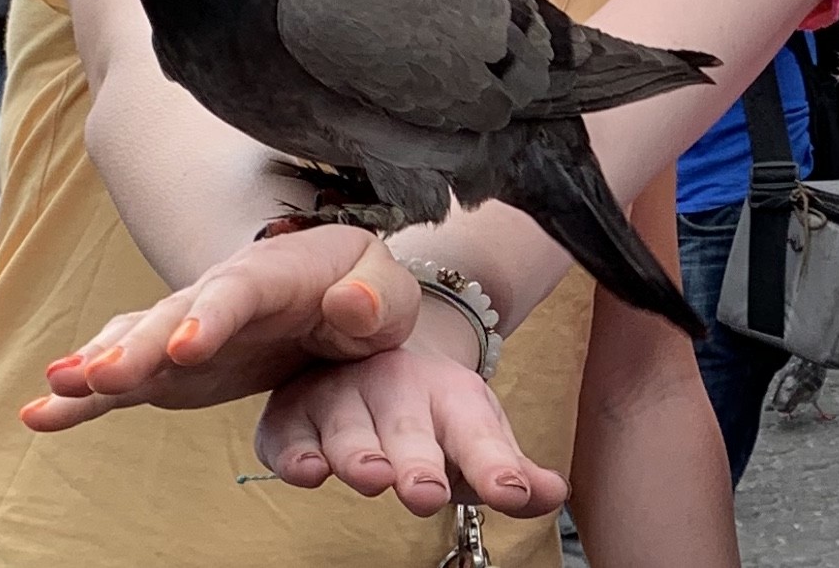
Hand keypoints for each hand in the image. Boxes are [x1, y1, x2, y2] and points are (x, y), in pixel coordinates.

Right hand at [20, 225, 419, 429]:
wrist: (336, 296)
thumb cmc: (362, 288)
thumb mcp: (388, 291)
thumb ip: (376, 295)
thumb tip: (349, 305)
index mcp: (274, 273)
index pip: (238, 291)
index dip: (210, 317)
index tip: (186, 347)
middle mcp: (219, 297)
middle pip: (171, 317)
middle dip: (134, 346)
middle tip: (93, 377)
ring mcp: (190, 329)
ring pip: (136, 342)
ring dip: (97, 364)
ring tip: (54, 391)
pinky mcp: (174, 365)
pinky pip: (126, 379)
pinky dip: (86, 398)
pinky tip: (41, 417)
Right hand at [254, 304, 570, 518]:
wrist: (369, 347)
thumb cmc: (429, 413)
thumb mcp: (476, 434)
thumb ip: (508, 467)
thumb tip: (552, 492)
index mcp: (449, 395)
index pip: (477, 432)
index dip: (494, 463)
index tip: (511, 490)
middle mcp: (393, 386)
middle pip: (406, 428)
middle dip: (416, 462)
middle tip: (426, 492)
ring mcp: (340, 394)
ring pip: (344, 426)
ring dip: (356, 452)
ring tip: (370, 476)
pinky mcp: (292, 411)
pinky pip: (286, 433)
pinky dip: (293, 452)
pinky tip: (305, 470)